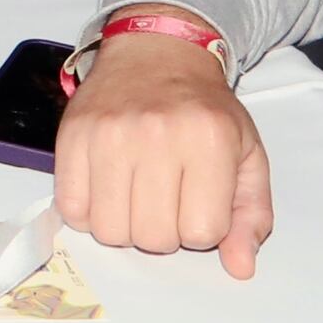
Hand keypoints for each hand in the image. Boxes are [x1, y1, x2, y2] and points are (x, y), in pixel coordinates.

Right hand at [51, 21, 272, 276]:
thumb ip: (251, 214)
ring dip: (125, 226)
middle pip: (153, 237)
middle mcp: (157, 134)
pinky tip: (107, 190)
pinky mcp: (71, 137)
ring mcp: (108, 135)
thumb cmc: (205, 111)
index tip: (199, 200)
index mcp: (209, 139)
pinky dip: (89, 213)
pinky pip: (72, 210)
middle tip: (167, 201)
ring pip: (110, 231)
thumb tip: (240, 267)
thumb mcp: (247, 155)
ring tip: (136, 196)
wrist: (157, 54)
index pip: (203, 233)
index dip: (202, 227)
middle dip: (164, 231)